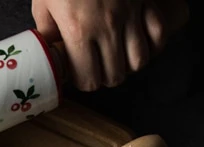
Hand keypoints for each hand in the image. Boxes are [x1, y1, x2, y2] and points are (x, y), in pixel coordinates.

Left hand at [32, 0, 170, 90]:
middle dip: (105, 77)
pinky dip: (152, 46)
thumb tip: (51, 52)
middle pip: (114, 75)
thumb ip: (47, 31)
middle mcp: (107, 28)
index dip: (84, 82)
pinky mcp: (146, 1)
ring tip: (117, 59)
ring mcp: (130, 14)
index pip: (88, 79)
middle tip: (98, 69)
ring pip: (138, 61)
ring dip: (127, 65)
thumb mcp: (44, 1)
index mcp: (78, 32)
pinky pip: (159, 35)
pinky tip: (140, 45)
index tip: (80, 75)